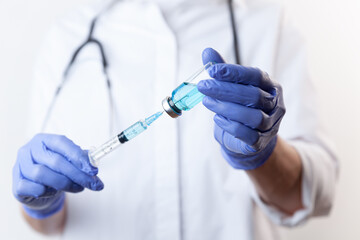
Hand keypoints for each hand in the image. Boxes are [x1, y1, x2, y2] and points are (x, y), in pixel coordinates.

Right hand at [13, 134, 103, 218]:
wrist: (40, 190)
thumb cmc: (56, 171)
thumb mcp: (69, 162)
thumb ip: (81, 160)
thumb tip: (92, 164)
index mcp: (43, 140)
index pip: (61, 143)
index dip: (78, 156)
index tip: (93, 169)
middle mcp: (29, 150)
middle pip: (55, 161)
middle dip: (78, 174)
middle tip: (92, 183)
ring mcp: (20, 166)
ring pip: (43, 175)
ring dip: (65, 184)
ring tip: (78, 188)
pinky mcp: (17, 184)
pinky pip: (34, 188)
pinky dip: (47, 192)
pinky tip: (54, 192)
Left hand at [198, 48, 285, 169]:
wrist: (248, 139)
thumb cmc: (241, 107)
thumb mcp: (233, 87)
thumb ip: (223, 71)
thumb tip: (207, 51)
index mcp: (270, 86)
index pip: (256, 76)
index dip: (234, 73)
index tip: (212, 70)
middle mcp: (275, 104)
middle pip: (254, 96)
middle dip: (225, 90)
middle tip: (203, 86)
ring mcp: (271, 125)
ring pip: (253, 117)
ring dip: (226, 108)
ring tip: (207, 102)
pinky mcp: (261, 142)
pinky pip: (248, 135)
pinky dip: (230, 126)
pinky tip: (217, 118)